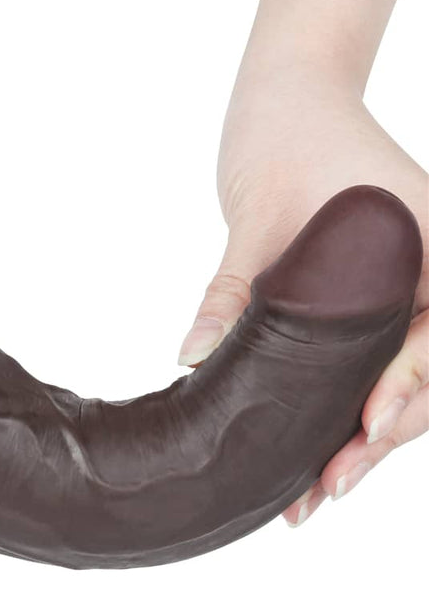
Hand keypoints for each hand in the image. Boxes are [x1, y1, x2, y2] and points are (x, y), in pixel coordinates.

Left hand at [178, 72, 427, 525]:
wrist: (285, 102)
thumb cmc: (285, 137)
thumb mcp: (259, 213)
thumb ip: (234, 288)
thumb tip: (192, 356)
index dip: (406, 386)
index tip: (365, 430)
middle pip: (424, 371)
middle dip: (381, 436)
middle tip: (326, 489)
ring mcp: (404, 292)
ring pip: (399, 378)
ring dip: (364, 437)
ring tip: (313, 495)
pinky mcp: (370, 305)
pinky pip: (369, 363)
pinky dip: (344, 408)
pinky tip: (310, 452)